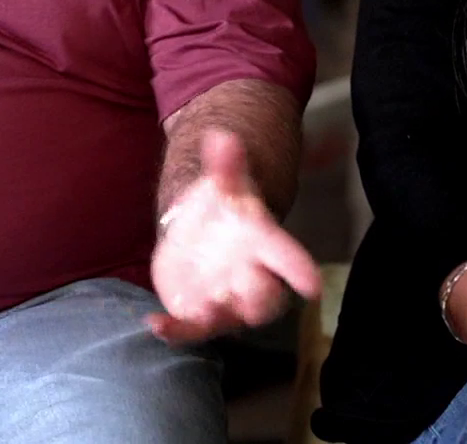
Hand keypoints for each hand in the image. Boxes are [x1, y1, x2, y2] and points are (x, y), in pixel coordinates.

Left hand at [145, 129, 320, 343]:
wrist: (203, 234)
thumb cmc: (225, 209)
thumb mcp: (225, 183)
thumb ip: (225, 165)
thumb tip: (220, 136)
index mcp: (266, 247)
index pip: (289, 258)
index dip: (300, 270)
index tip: (313, 285)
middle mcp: (252, 281)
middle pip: (264, 297)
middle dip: (257, 296)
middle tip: (243, 288)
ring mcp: (226, 302)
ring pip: (227, 319)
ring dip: (215, 317)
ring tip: (200, 312)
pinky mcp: (197, 314)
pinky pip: (188, 329)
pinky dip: (174, 330)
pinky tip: (153, 323)